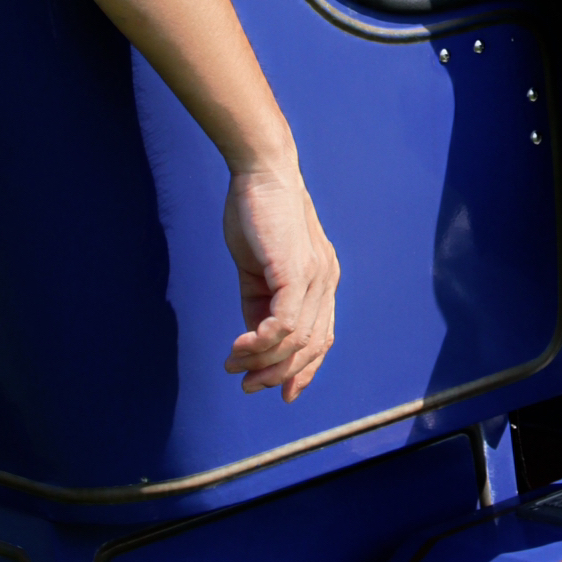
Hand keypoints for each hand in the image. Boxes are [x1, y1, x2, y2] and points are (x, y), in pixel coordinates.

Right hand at [222, 164, 340, 402]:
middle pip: (311, 346)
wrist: (260, 171)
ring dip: (263, 361)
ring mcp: (316, 276)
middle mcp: (326, 280)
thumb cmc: (256, 214)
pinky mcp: (297, 271)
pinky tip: (240, 348)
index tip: (278, 391)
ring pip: (296, 340)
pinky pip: (286, 322)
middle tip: (248, 385)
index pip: (321, 338)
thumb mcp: (258, 268)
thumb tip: (255, 340)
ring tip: (234, 366)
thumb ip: (261, 302)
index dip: (302, 370)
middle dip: (279, 374)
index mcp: (322, 280)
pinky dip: (262, 342)